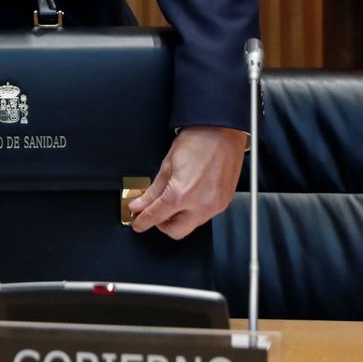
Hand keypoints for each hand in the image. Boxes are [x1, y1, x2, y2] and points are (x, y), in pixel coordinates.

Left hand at [126, 126, 248, 239]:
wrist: (222, 130)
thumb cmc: (198, 140)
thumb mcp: (167, 164)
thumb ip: (153, 191)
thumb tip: (140, 204)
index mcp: (182, 194)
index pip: (156, 217)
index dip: (142, 221)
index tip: (138, 222)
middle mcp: (201, 205)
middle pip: (175, 231)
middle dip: (162, 224)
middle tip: (155, 212)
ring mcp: (215, 206)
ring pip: (191, 226)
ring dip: (179, 218)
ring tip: (173, 200)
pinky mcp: (224, 202)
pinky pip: (205, 216)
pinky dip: (194, 211)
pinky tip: (189, 197)